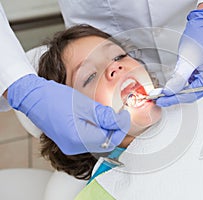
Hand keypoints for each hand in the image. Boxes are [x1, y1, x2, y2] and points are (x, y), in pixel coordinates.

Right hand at [8, 74, 129, 154]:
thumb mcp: (84, 105)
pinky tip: (97, 120)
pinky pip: (89, 140)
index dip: (120, 127)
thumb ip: (104, 116)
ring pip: (98, 143)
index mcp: (78, 138)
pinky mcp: (68, 142)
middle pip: (105, 144)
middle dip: (115, 131)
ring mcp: (70, 146)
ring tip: (109, 117)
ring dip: (106, 131)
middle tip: (119, 116)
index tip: (125, 116)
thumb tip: (120, 120)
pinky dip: (97, 131)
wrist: (34, 98)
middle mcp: (74, 147)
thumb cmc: (54, 98)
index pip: (109, 139)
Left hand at [156, 9, 202, 106]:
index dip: (174, 98)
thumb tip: (169, 92)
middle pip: (191, 94)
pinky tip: (172, 82)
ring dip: (177, 89)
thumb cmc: (200, 37)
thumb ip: (179, 79)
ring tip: (164, 90)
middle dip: (175, 95)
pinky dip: (181, 83)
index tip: (161, 100)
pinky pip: (191, 82)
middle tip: (160, 97)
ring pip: (190, 89)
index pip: (191, 94)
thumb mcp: (187, 60)